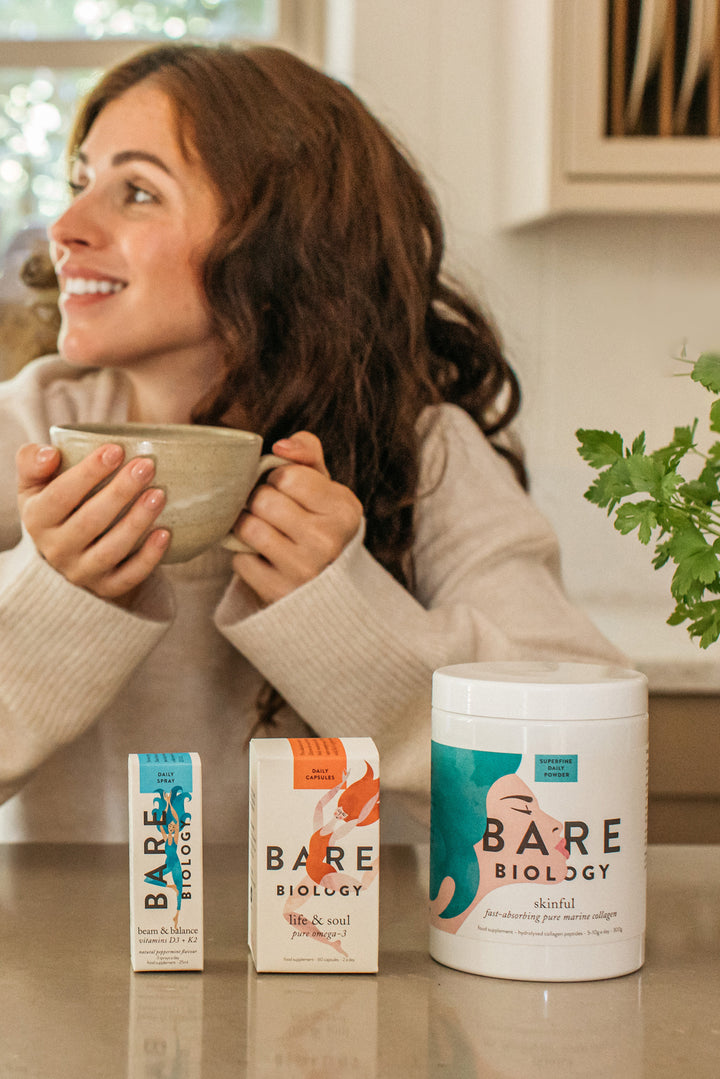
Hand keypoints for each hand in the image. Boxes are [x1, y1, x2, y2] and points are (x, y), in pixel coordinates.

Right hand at [17, 442, 169, 601]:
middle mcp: (56, 550)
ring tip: (159, 494)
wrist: (68, 548)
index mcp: (37, 519)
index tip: (116, 450)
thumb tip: (49, 454)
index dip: (88, 472)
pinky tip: (165, 533)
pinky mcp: (107, 587)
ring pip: (111, 550)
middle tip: (146, 466)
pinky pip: (128, 576)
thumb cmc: (57, 503)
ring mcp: (82, 572)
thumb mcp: (36, 482)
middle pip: (89, 522)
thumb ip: (33, 462)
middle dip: (120, 492)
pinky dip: (148, 557)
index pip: (60, 496)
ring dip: (137, 521)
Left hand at [230, 432, 362, 604]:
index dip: (278, 478)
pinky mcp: (279, 593)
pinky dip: (245, 556)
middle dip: (260, 500)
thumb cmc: (318, 519)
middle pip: (264, 500)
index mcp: (344, 510)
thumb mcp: (323, 484)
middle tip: (271, 510)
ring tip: (264, 529)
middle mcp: (328, 542)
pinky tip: (263, 558)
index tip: (286, 490)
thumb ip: (306, 451)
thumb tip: (280, 446)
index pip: (287, 476)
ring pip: (249, 528)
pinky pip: (240, 561)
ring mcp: (304, 571)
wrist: (326, 582)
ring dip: (248, 525)